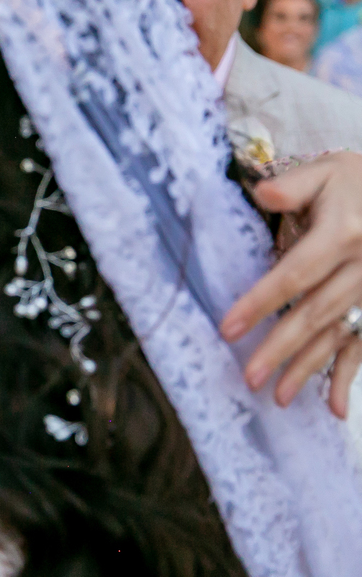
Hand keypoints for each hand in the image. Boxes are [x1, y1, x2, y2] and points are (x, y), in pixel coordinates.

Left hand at [221, 151, 361, 418]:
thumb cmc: (360, 181)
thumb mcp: (328, 170)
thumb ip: (293, 185)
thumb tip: (260, 192)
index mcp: (343, 234)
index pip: (294, 275)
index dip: (260, 303)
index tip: (228, 329)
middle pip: (316, 313)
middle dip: (281, 348)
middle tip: (249, 378)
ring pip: (339, 333)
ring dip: (309, 367)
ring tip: (279, 397)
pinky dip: (349, 374)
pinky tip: (334, 406)